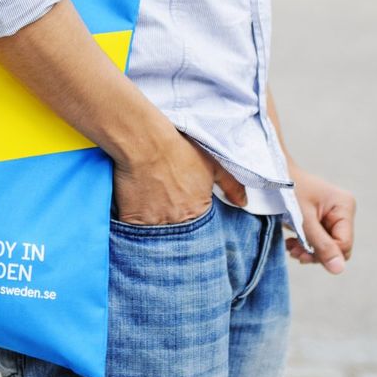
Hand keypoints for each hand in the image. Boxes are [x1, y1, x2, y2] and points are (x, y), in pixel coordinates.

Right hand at [113, 134, 245, 225]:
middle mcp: (179, 222)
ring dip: (154, 224)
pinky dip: (135, 222)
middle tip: (164, 204)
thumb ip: (231, 185)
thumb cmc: (179, 149)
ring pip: (156, 233)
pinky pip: (134, 231)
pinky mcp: (133, 221)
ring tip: (149, 206)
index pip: (198, 225)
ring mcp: (155, 223)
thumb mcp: (212, 164)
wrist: (145, 142)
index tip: (180, 203)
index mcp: (198, 211)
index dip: (189, 214)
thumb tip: (243, 203)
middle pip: (177, 231)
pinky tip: (134, 207)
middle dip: (172, 221)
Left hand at [285, 170, 355, 274]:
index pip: (344, 244)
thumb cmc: (287, 191)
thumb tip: (339, 270)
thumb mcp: (303, 219)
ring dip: (309, 250)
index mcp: (344, 206)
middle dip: (316, 253)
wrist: (272, 173)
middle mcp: (344, 210)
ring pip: (329, 245)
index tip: (301, 255)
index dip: (325, 254)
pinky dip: (307, 243)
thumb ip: (321, 244)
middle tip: (293, 252)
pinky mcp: (324, 218)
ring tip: (290, 247)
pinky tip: (292, 242)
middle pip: (338, 246)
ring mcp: (334, 214)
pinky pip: (321, 239)